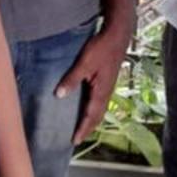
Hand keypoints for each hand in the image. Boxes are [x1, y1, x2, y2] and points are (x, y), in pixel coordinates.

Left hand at [56, 21, 131, 141]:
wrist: (118, 35)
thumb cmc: (102, 48)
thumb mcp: (84, 63)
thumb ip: (72, 79)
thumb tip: (59, 95)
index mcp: (101, 91)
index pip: (90, 116)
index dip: (83, 129)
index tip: (75, 141)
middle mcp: (106, 92)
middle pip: (97, 116)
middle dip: (88, 128)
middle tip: (77, 139)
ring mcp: (108, 87)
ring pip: (99, 109)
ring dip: (91, 119)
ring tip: (82, 127)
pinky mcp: (106, 80)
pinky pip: (99, 101)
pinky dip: (93, 109)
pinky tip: (87, 106)